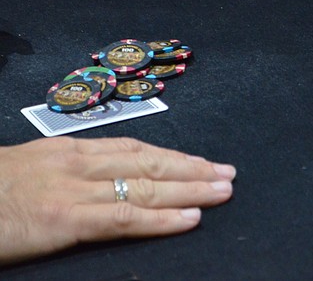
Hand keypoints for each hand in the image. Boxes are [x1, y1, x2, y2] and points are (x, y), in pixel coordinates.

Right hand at [0, 136, 235, 264]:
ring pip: (145, 187)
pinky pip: (124, 218)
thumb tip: (102, 181)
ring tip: (223, 192)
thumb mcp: (28, 171)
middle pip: (149, 163)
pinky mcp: (63, 219)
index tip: (202, 161)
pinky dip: (162, 219)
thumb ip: (65, 174)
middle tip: (229, 174)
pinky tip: (191, 219)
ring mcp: (72, 190)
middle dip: (193, 168)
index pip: (134, 149)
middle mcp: (77, 163)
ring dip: (191, 189)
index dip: (173, 156)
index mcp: (68, 150)